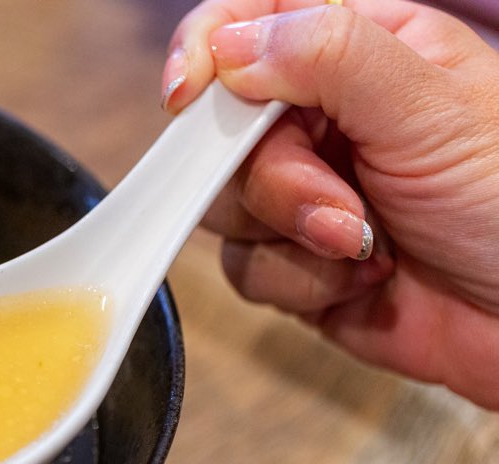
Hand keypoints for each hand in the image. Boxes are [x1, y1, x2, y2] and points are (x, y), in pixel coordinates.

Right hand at [162, 0, 498, 407]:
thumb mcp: (430, 109)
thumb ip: (329, 58)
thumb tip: (231, 46)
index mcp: (361, 53)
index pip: (250, 23)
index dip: (206, 51)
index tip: (187, 95)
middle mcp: (323, 119)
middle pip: (220, 130)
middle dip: (273, 179)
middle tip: (336, 206)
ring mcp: (303, 193)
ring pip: (223, 204)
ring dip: (290, 235)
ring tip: (365, 245)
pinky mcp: (294, 261)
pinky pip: (244, 267)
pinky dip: (297, 282)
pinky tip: (360, 282)